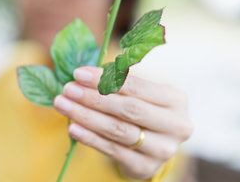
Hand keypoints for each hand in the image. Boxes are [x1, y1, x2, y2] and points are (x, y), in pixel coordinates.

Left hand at [53, 66, 192, 179]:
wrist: (155, 144)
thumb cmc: (144, 107)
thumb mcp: (141, 92)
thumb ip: (119, 80)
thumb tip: (83, 74)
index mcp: (175, 99)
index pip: (135, 86)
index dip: (105, 79)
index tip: (78, 73)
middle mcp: (176, 125)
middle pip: (127, 109)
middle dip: (93, 98)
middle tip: (68, 89)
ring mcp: (162, 149)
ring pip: (118, 130)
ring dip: (86, 116)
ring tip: (64, 105)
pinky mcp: (146, 167)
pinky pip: (113, 150)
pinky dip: (90, 138)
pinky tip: (73, 127)